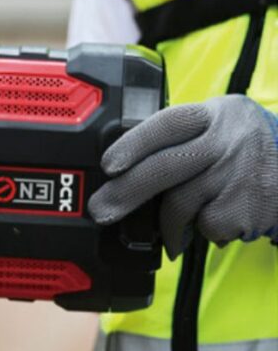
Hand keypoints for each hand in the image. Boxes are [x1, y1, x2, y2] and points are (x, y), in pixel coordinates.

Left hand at [88, 95, 277, 257]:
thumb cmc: (240, 146)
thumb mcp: (215, 124)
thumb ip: (177, 140)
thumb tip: (123, 172)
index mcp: (211, 115)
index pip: (166, 124)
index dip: (133, 144)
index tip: (107, 166)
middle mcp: (226, 140)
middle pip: (166, 167)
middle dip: (126, 193)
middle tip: (101, 211)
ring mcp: (239, 173)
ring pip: (181, 203)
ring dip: (167, 226)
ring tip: (170, 236)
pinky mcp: (250, 206)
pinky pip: (208, 226)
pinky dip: (204, 231)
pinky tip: (218, 222)